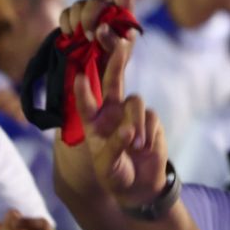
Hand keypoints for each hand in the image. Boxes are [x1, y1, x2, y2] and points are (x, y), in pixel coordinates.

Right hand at [58, 0, 136, 61]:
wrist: (96, 68)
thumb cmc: (114, 58)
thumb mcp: (119, 53)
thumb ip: (113, 41)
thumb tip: (101, 28)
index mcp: (124, 14)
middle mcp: (107, 8)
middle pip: (96, 1)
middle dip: (90, 18)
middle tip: (90, 37)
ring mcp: (89, 11)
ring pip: (79, 5)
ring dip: (78, 22)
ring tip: (81, 38)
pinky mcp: (73, 18)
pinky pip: (65, 13)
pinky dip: (66, 23)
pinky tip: (71, 35)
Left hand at [74, 33, 166, 208]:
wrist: (139, 187)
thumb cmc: (115, 175)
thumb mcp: (107, 167)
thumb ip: (114, 147)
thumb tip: (128, 129)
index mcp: (93, 123)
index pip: (85, 102)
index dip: (82, 90)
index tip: (78, 77)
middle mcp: (111, 113)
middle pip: (113, 81)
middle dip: (116, 61)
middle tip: (119, 42)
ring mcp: (132, 115)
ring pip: (135, 101)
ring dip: (135, 122)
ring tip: (136, 146)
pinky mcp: (151, 121)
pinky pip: (151, 117)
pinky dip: (148, 133)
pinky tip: (145, 148)